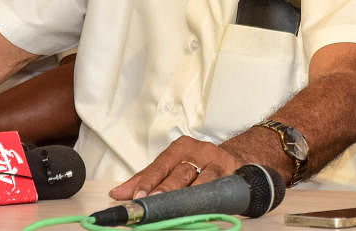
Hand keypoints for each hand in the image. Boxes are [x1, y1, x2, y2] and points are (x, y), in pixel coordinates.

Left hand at [109, 135, 242, 199]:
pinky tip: (200, 204)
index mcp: (180, 148)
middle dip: (164, 189)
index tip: (136, 195)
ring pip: (199, 180)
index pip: (159, 165)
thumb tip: (119, 193)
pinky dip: (208, 196)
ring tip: (174, 206)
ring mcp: (216, 161)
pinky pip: (218, 185)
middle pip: (178, 173)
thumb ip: (147, 179)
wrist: (236, 157)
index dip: (147, 181)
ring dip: (186, 195)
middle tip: (151, 201)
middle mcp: (198, 151)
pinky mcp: (231, 171)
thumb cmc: (199, 163)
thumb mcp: (173, 166)